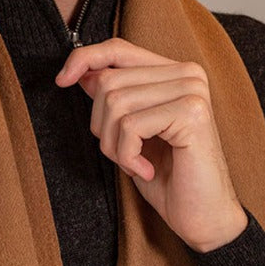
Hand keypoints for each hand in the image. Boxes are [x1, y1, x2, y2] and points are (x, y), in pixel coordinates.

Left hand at [55, 37, 247, 251]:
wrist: (203, 217)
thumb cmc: (168, 177)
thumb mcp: (131, 132)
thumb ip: (115, 97)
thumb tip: (82, 72)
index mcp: (175, 72)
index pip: (119, 48)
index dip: (85, 59)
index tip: (61, 81)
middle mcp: (188, 74)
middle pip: (109, 80)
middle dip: (101, 124)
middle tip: (122, 155)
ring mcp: (192, 91)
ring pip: (116, 103)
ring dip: (113, 145)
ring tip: (135, 164)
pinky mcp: (191, 113)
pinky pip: (130, 125)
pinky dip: (127, 156)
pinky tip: (145, 170)